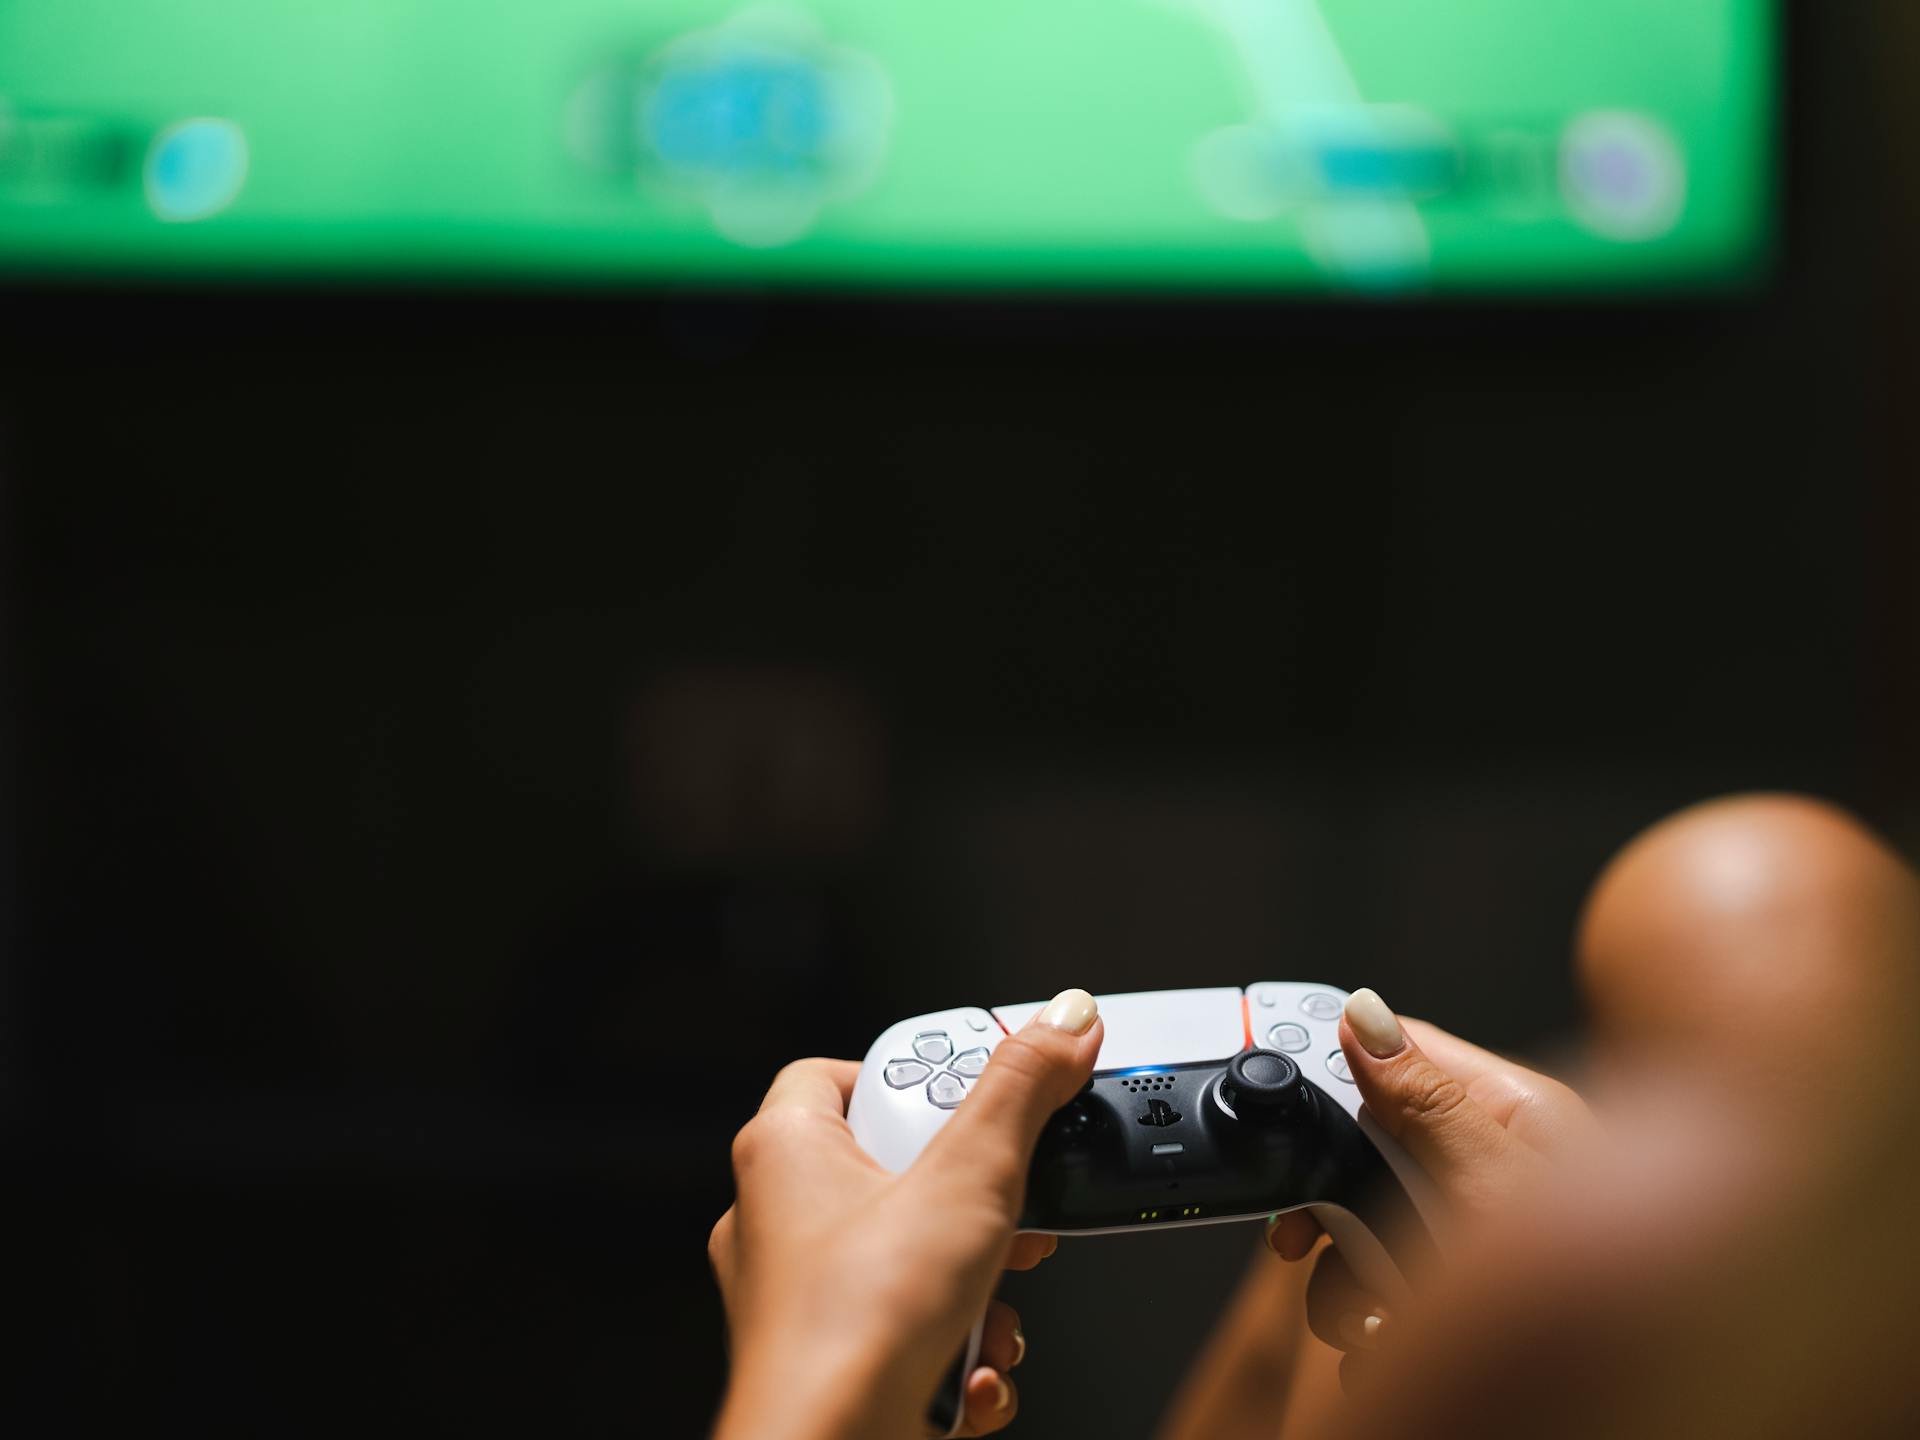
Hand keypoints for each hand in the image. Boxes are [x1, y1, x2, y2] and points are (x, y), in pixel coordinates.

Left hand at [709, 990, 1104, 1439]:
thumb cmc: (854, 1331)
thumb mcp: (969, 1181)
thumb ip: (1022, 1091)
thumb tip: (1065, 1020)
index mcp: (783, 1152)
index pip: (840, 1070)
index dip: (916, 1074)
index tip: (982, 1089)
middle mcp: (777, 1219)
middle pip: (897, 1170)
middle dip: (974, 1205)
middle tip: (1010, 1212)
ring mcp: (801, 1297)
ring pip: (912, 1260)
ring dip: (976, 1290)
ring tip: (994, 1306)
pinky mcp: (832, 1361)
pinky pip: (907, 1331)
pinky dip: (955, 1351)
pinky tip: (973, 1372)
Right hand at [1264, 988, 1592, 1389]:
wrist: (1640, 1401)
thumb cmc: (1619, 1298)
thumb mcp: (1501, 1187)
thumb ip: (1428, 1105)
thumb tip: (1364, 1015)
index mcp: (1514, 1115)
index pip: (1398, 1052)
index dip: (1329, 1068)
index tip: (1277, 1098)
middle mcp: (1494, 1170)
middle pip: (1366, 1152)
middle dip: (1331, 1206)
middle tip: (1308, 1240)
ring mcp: (1475, 1238)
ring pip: (1363, 1234)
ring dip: (1347, 1286)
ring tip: (1375, 1322)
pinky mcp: (1460, 1301)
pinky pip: (1382, 1297)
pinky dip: (1370, 1329)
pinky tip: (1387, 1347)